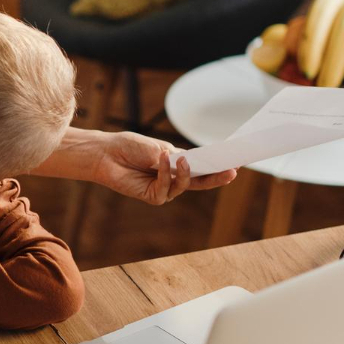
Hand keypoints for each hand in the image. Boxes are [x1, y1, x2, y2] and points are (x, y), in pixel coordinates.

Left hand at [92, 131, 236, 204]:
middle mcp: (174, 178)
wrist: (106, 153)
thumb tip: (187, 164)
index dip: (219, 165)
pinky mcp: (153, 197)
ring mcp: (165, 189)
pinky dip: (164, 173)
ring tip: (182, 160)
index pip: (204, 167)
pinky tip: (161, 159)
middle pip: (201, 181)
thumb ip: (173, 158)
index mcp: (179, 164)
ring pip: (185, 185)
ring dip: (184, 172)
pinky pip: (165, 187)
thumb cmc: (130, 147)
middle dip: (217, 177)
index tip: (237, 161)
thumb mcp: (157, 148)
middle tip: (232, 171)